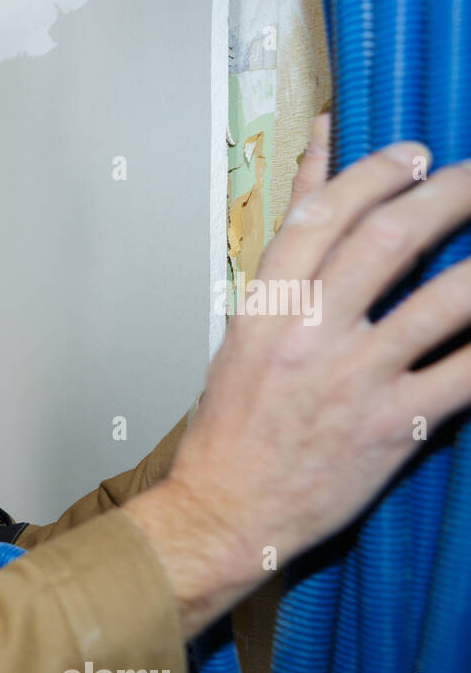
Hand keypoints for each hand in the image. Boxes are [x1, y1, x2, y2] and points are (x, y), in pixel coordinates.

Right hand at [171, 111, 470, 584]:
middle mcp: (308, 336)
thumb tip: (314, 171)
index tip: (411, 156)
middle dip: (450, 194)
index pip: (322, 216)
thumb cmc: (229, 434)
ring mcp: (353, 380)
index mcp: (264, 311)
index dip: (374, 172)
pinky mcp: (392, 426)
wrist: (225, 517)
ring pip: (445, 300)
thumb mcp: (243, 336)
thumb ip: (288, 257)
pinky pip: (467, 373)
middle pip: (390, 239)